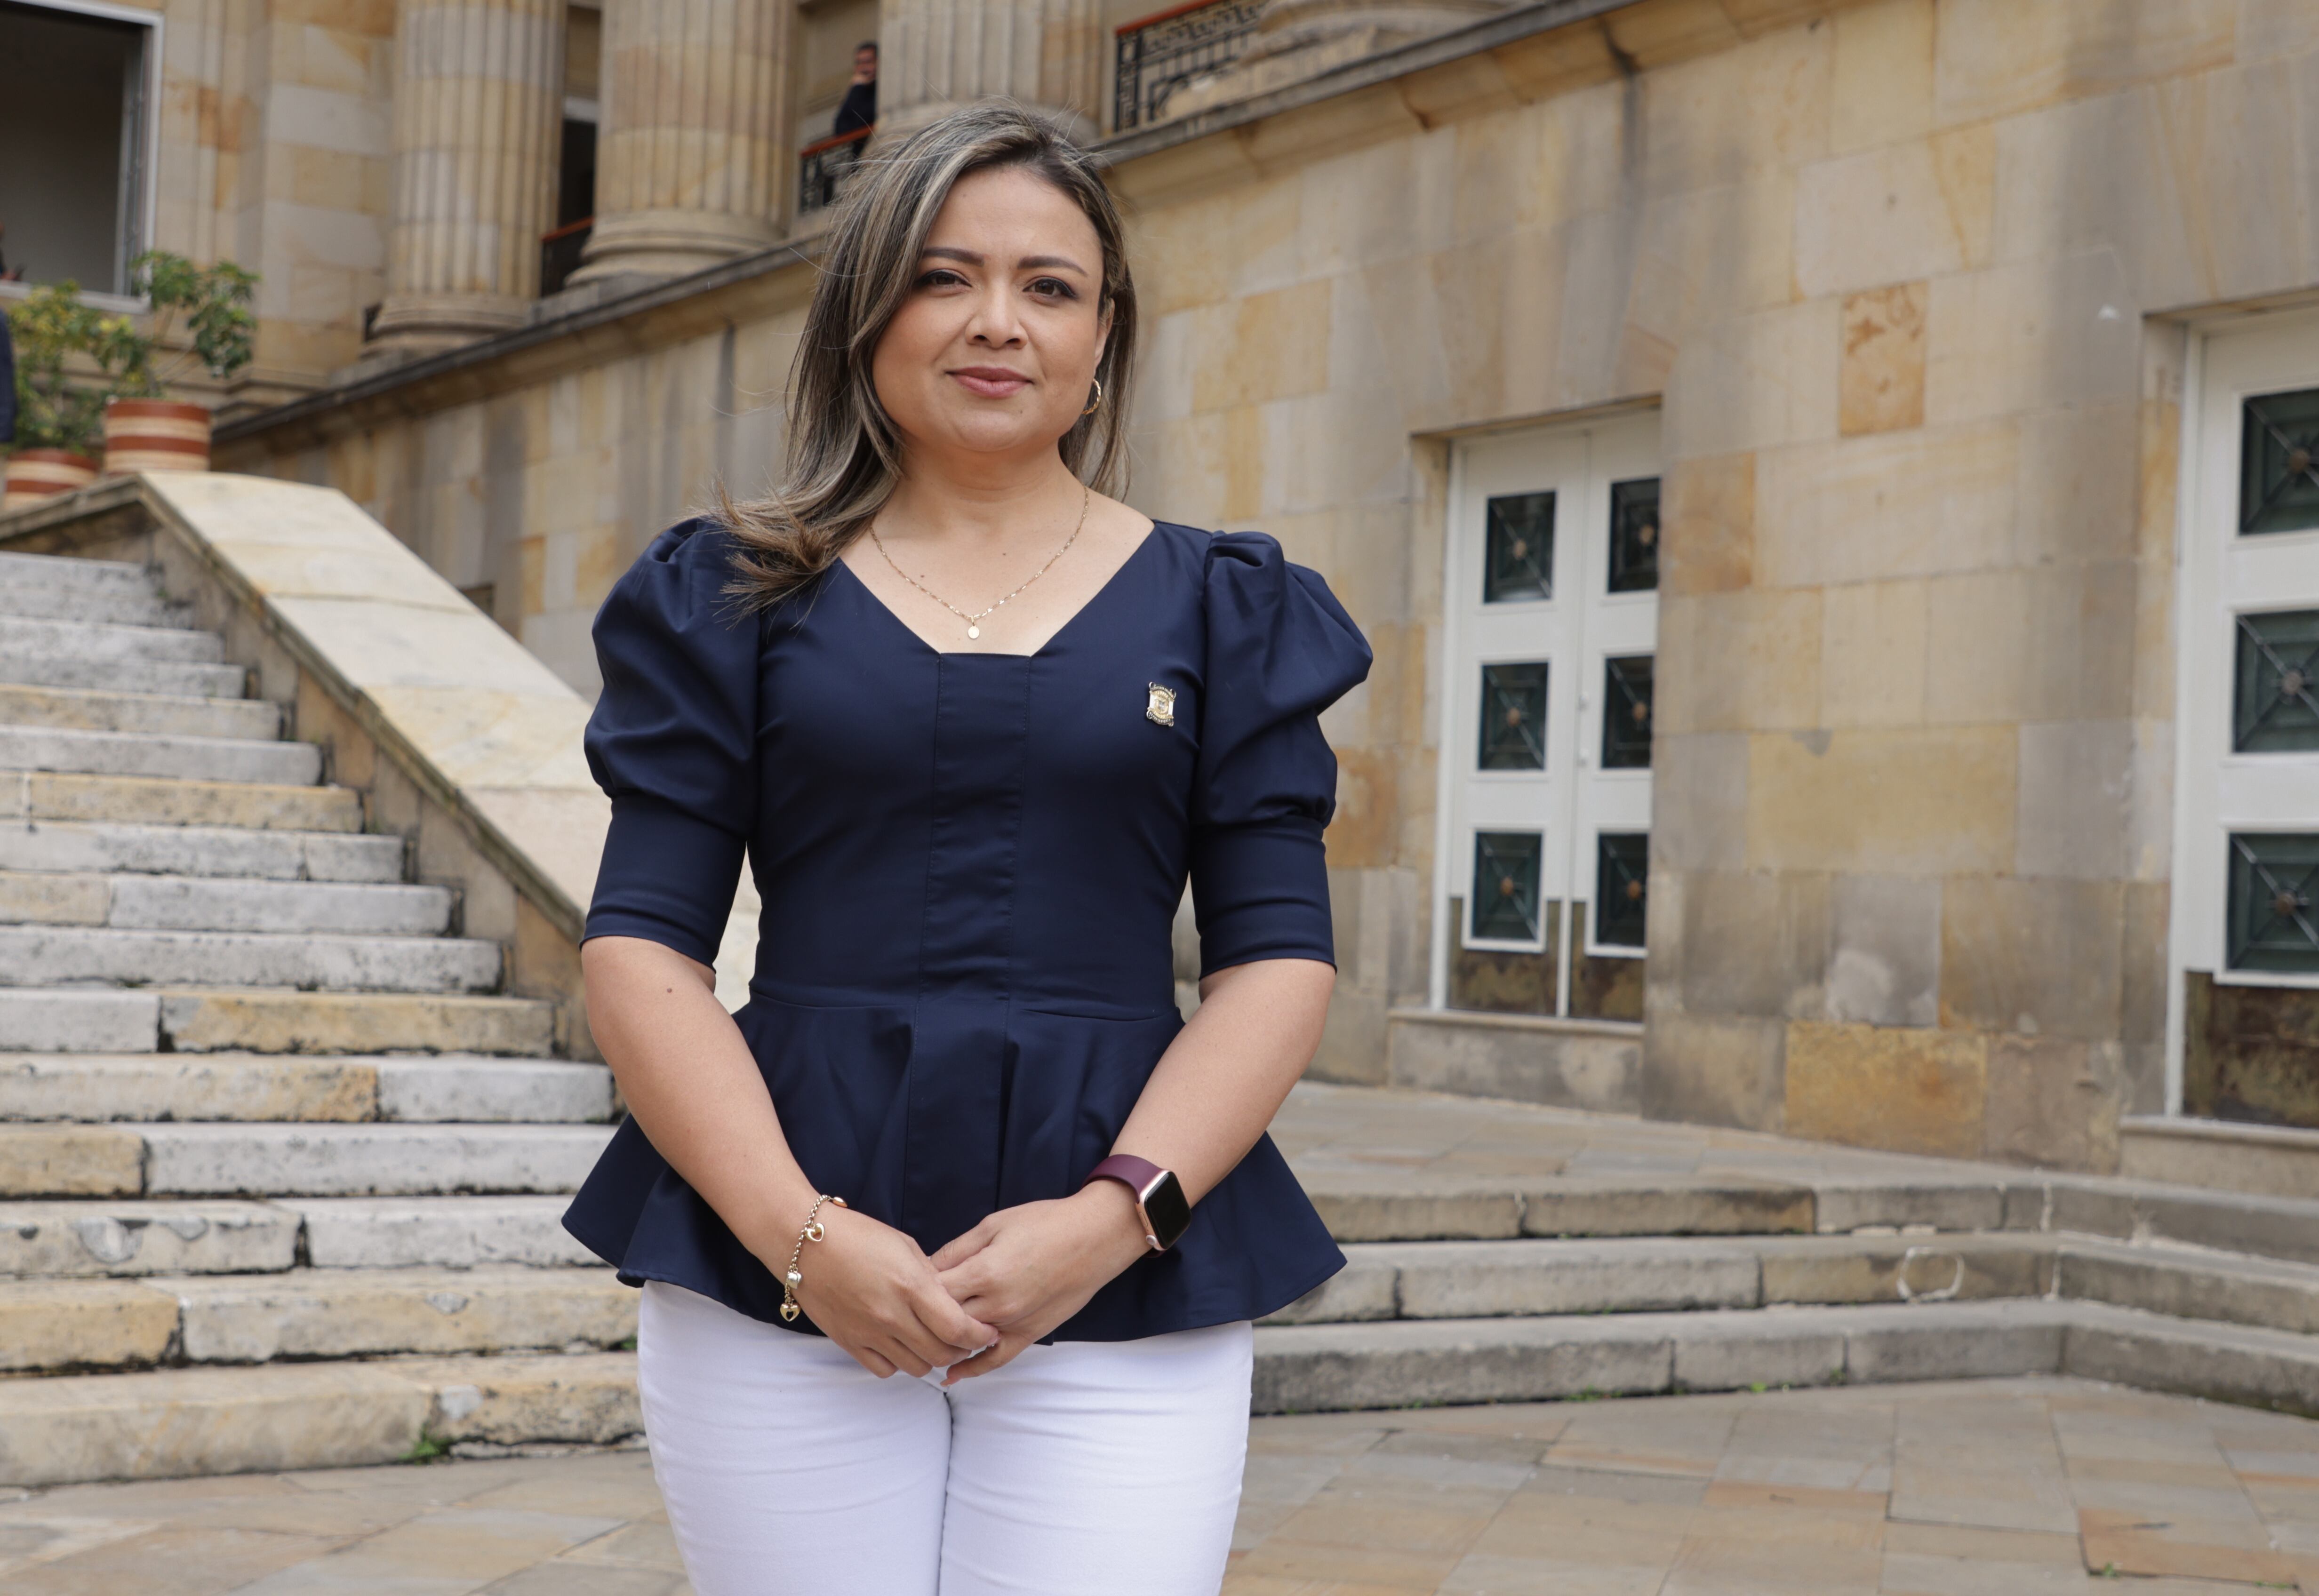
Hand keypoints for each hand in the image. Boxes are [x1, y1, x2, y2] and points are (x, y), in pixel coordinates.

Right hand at [780, 1203, 997, 1378]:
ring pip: (916, 1368)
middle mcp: (892, 1315)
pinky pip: (885, 1369)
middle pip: (941, 1354)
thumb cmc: (858, 1236)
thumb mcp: (905, 1247)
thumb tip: (952, 1302)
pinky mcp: (849, 1342)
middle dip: (961, 1350)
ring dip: (932, 1359)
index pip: (958, 1329)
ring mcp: (869, 1332)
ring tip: (935, 1343)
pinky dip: (900, 1363)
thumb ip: (932, 1278)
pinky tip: (902, 1346)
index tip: (987, 1332)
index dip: (979, 1336)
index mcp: (911, 1286)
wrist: (805, 1243)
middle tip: (966, 1340)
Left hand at [930, 1183, 1151, 1383]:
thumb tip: (925, 1268)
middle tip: (909, 1308)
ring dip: (942, 1340)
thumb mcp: (993, 1225)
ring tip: (920, 1336)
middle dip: (923, 1315)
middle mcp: (996, 1305)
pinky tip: (950, 1375)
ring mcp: (1014, 1324)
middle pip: (943, 1320)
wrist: (1095, 1237)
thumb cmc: (1046, 1223)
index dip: (914, 1287)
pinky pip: (995, 1360)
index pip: (931, 1291)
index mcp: (984, 1273)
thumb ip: (957, 1250)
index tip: (905, 1281)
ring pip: (964, 1343)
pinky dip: (971, 1370)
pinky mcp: (1030, 1334)